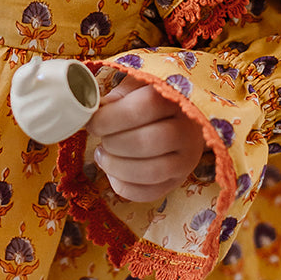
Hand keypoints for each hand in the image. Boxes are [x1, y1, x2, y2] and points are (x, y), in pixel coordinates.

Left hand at [86, 74, 205, 202]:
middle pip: (147, 142)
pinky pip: (149, 193)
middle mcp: (188, 131)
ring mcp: (186, 160)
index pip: (145, 107)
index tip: (93, 122)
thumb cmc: (153, 99)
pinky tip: (113, 172)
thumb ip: (118, 97)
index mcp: (177, 98)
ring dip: (116, 166)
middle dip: (113, 143)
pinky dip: (123, 186)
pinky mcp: (179, 181)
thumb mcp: (138, 86)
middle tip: (100, 138)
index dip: (111, 117)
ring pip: (150, 172)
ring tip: (102, 155)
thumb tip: (95, 111)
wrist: (184, 119)